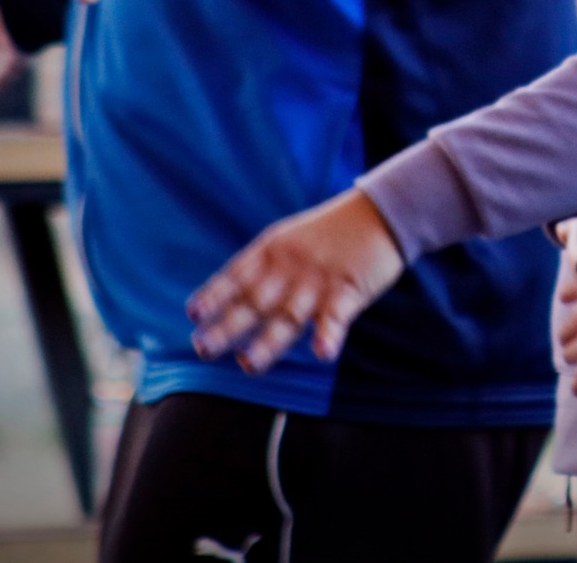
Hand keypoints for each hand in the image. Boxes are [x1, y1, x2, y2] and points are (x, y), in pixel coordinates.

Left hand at [187, 189, 404, 372]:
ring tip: (248, 365)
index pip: (236, 274)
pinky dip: (330, 334)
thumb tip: (233, 298)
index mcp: (274, 249)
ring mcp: (319, 279)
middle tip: (203, 349)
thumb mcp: (292, 237)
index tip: (193, 314)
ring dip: (269, 342)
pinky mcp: (350, 289)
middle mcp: (291, 266)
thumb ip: (266, 267)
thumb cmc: (334, 230)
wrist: (382, 211)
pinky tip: (322, 352)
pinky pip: (337, 315)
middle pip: (255, 301)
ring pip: (289, 315)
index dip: (215, 295)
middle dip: (228, 326)